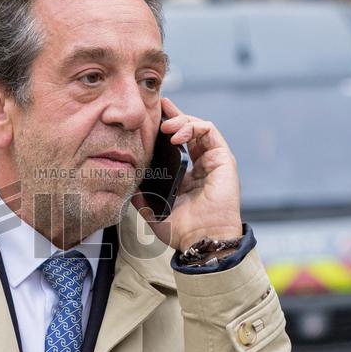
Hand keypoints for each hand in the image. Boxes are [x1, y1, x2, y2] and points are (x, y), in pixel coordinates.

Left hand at [132, 97, 241, 251]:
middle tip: (158, 111)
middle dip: (173, 116)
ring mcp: (213, 162)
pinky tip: (177, 136)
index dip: (165, 127)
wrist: (201, 240)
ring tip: (165, 126)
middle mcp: (200, 166)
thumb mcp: (152, 210)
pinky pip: (210, 132)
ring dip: (181, 121)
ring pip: (199, 127)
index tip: (151, 116)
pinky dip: (193, 127)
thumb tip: (126, 182)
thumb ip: (140, 195)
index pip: (176, 144)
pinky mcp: (223, 160)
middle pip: (188, 130)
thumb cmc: (181, 231)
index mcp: (186, 175)